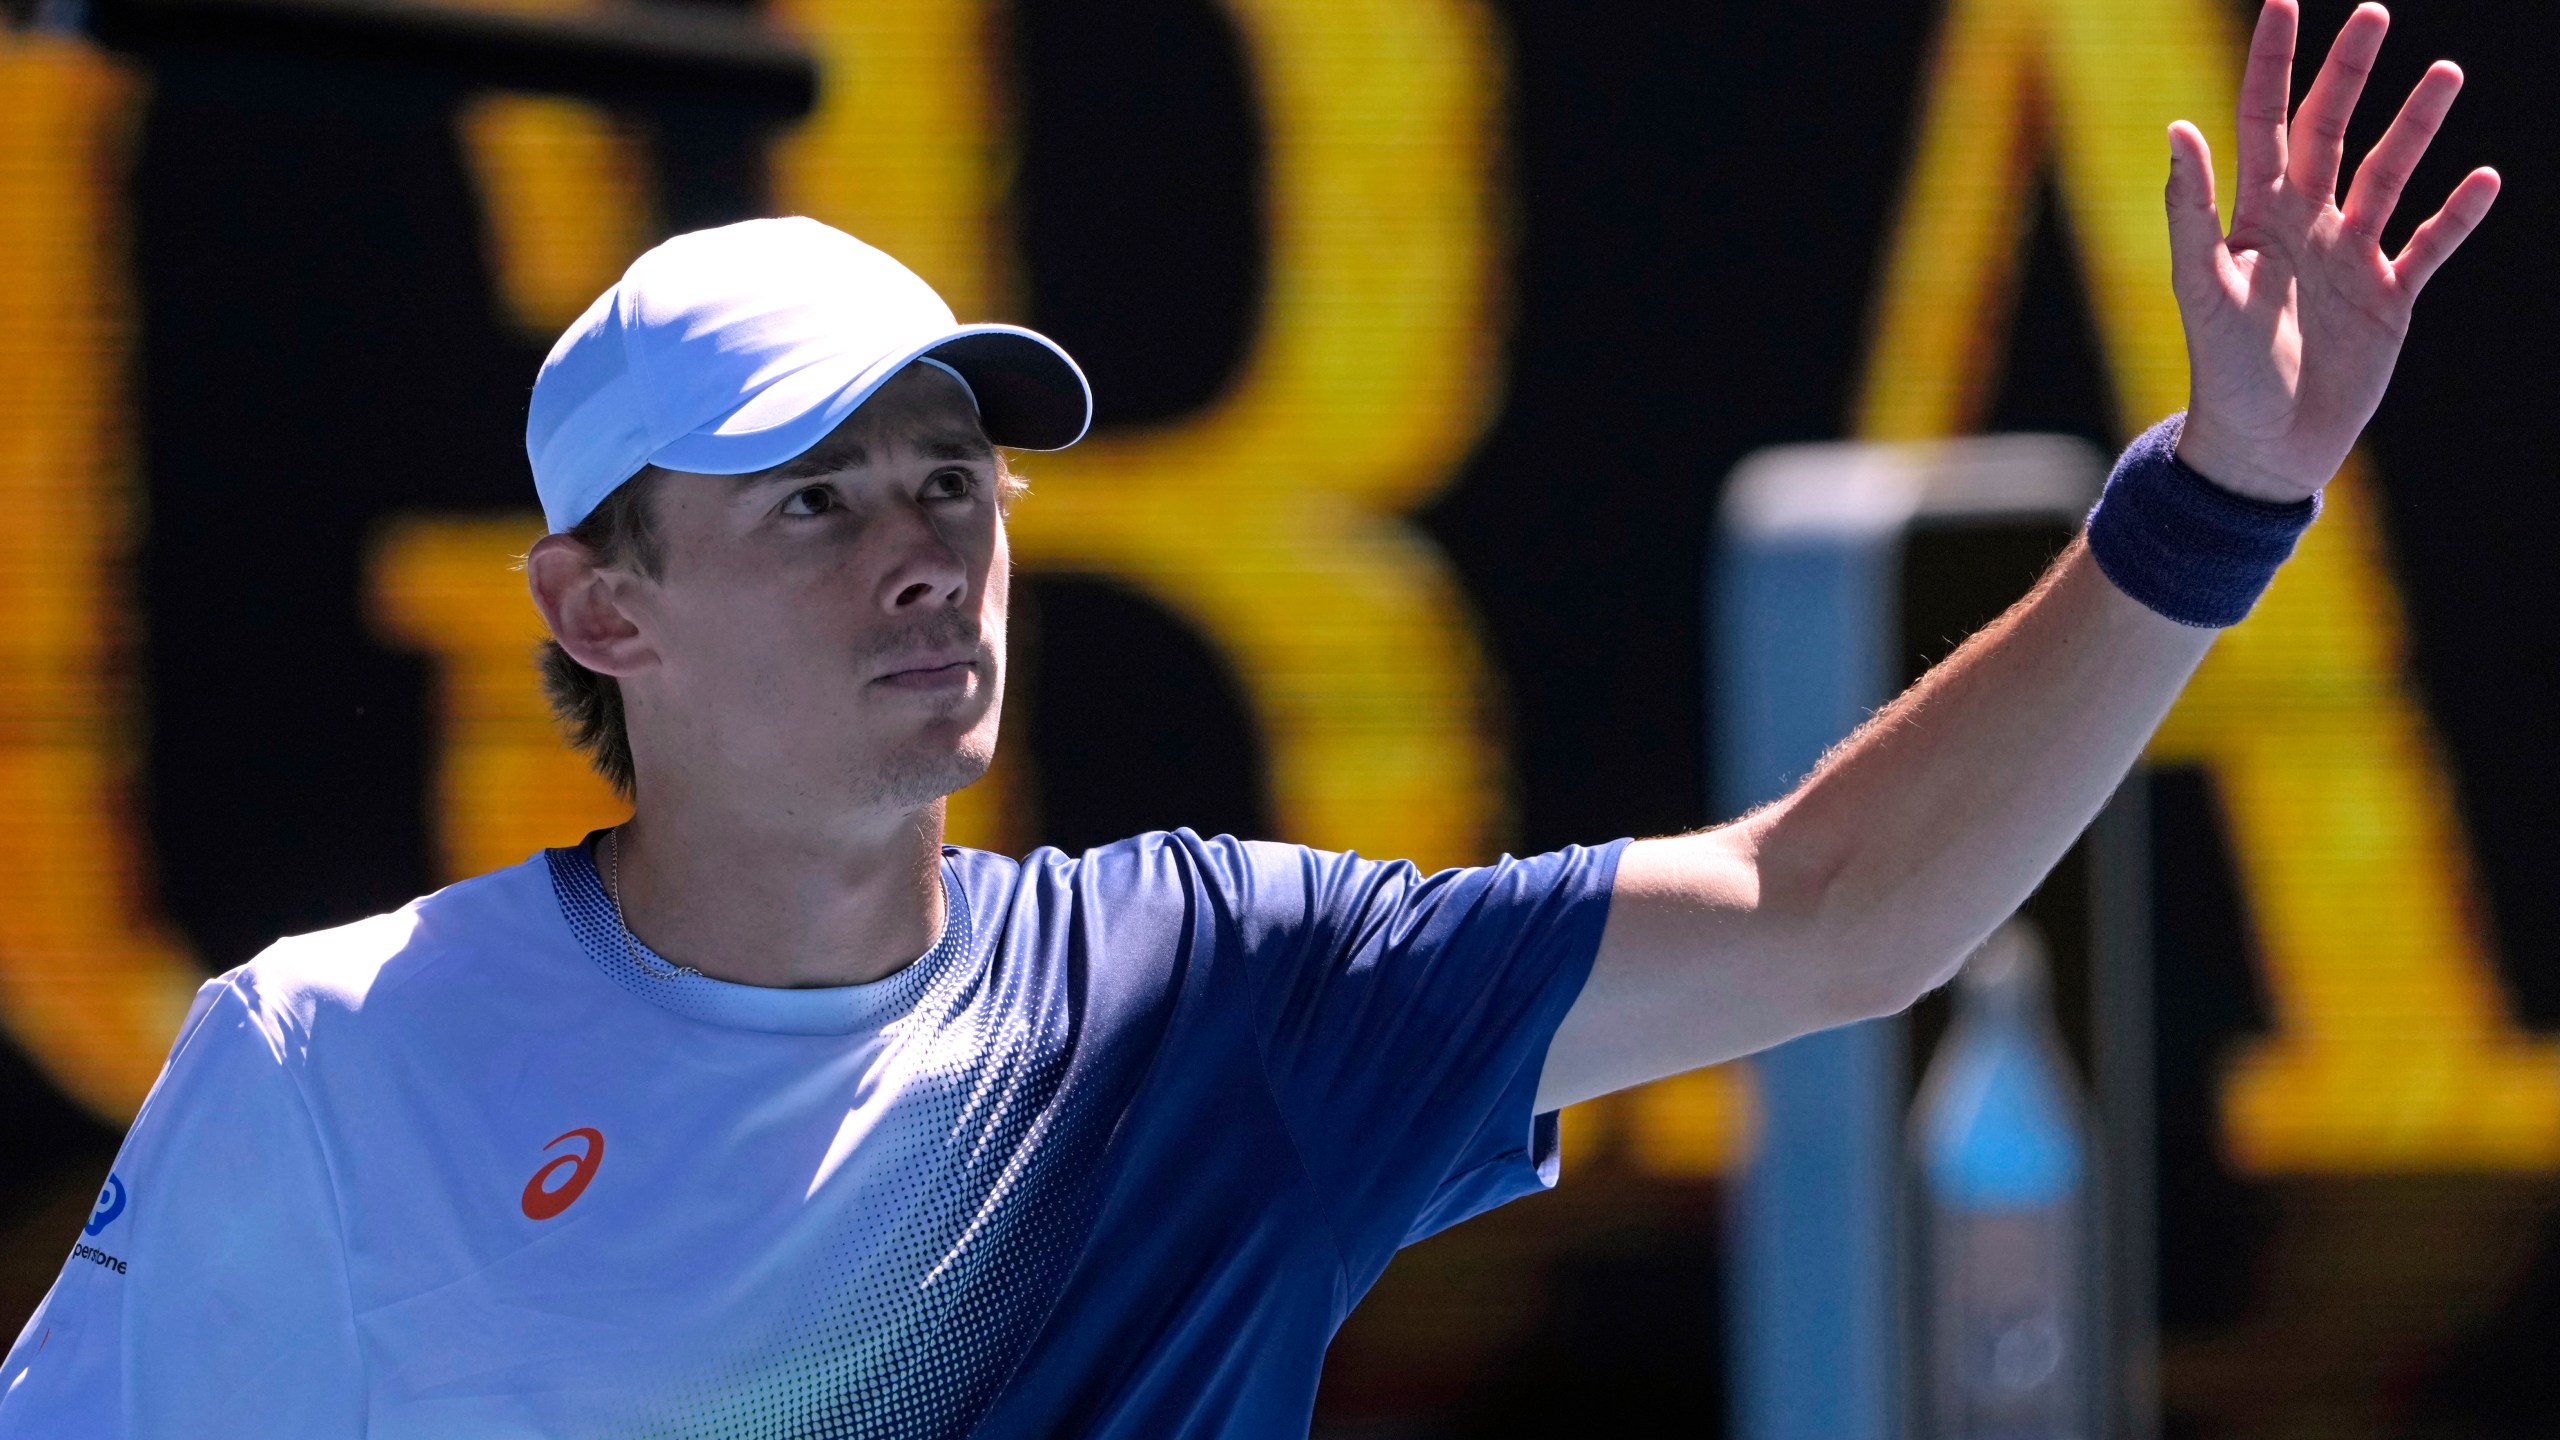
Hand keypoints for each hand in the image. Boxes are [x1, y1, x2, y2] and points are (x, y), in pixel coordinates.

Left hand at [2165, 0, 2499, 502]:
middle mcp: (2304, 225)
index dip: (2273, 65)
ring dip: (2415, 128)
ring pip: (2388, 176)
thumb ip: (2192, 212)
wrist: (2263, 450)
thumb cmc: (2223, 374)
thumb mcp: (2203, 288)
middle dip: (2350, 74)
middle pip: (2331, 132)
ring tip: (2446, 75)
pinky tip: (2485, 180)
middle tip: (2375, 15)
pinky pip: (2429, 245)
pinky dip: (2458, 217)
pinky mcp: (2388, 299)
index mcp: (2254, 216)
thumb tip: (2179, 129)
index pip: (2263, 123)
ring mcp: (2350, 258)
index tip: (2283, 5)